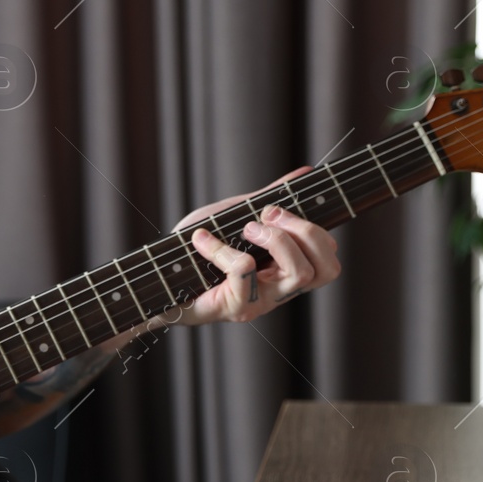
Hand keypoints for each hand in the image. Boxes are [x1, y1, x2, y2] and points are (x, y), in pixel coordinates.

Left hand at [173, 167, 340, 325]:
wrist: (153, 283)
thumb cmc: (191, 252)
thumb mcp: (233, 217)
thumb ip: (267, 199)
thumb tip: (304, 173)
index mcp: (284, 272)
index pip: (329, 261)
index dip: (315, 230)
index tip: (276, 208)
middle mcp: (279, 292)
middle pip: (326, 269)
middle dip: (305, 231)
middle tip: (267, 215)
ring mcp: (260, 303)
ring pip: (300, 273)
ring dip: (277, 239)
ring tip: (246, 228)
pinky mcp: (235, 308)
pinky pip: (245, 269)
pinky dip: (223, 247)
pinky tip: (201, 240)